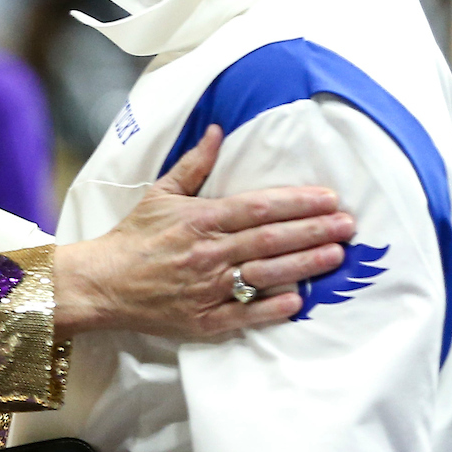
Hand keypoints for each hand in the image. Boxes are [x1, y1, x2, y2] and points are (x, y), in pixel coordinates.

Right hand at [54, 125, 354, 339]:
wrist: (104, 283)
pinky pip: (247, 314)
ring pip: (266, 273)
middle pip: (270, 239)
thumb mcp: (160, 193)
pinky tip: (299, 298)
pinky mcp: (206, 320)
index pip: (258, 207)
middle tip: (348, 223)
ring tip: (336, 254)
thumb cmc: (135, 237)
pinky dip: (274, 306)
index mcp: (200, 220)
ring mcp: (209, 288)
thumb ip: (194, 164)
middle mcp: (208, 253)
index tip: (328, 197)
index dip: (296, 202)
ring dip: (305, 264)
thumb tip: (218, 131)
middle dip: (314, 230)